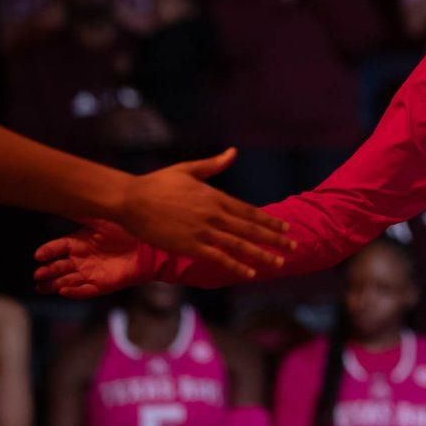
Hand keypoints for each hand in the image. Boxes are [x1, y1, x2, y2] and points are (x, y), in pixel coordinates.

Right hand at [34, 220, 145, 297]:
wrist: (149, 246)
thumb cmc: (126, 231)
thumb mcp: (103, 221)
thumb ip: (85, 214)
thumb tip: (68, 202)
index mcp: (78, 243)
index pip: (57, 248)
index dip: (47, 252)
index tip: (38, 255)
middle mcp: (81, 259)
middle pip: (57, 267)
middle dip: (46, 271)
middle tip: (39, 273)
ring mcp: (90, 273)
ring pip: (66, 281)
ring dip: (53, 284)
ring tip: (42, 286)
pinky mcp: (100, 285)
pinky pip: (84, 291)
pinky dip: (73, 292)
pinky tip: (63, 291)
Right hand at [114, 149, 292, 277]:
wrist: (131, 199)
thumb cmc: (157, 183)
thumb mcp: (188, 170)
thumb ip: (214, 165)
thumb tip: (233, 152)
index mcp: (215, 197)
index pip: (250, 212)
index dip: (269, 222)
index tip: (285, 228)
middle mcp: (214, 214)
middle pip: (250, 229)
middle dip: (274, 239)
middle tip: (294, 247)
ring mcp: (202, 231)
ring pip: (239, 245)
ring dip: (261, 255)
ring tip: (279, 263)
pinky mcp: (189, 246)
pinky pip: (218, 258)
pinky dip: (235, 266)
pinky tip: (250, 273)